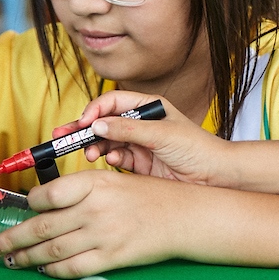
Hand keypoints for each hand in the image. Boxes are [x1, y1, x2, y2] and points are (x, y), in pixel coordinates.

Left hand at [0, 171, 183, 277]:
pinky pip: (73, 268)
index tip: (20, 210)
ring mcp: (103, 235)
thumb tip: (45, 203)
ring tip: (10, 261)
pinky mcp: (112, 258)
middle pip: (41, 226)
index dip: (28, 205)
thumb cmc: (150, 196)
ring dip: (26, 258)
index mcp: (95, 183)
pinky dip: (52, 271)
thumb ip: (81, 190)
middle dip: (11, 238)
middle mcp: (95, 208)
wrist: (185, 216)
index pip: (46, 194)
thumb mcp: (115, 180)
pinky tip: (42, 270)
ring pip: (51, 250)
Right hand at [65, 90, 229, 182]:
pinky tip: (108, 161)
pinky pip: (115, 159)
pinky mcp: (139, 164)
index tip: (83, 123)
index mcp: (149, 107)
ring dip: (94, 147)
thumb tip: (97, 125)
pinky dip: (108, 160)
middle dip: (84, 130)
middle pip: (104, 122)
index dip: (94, 111)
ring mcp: (139, 144)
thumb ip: (129, 130)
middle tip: (63, 138)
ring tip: (89, 154)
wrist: (215, 177)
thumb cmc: (197, 148)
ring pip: (106, 142)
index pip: (112, 102)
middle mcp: (141, 124)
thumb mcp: (162, 135)